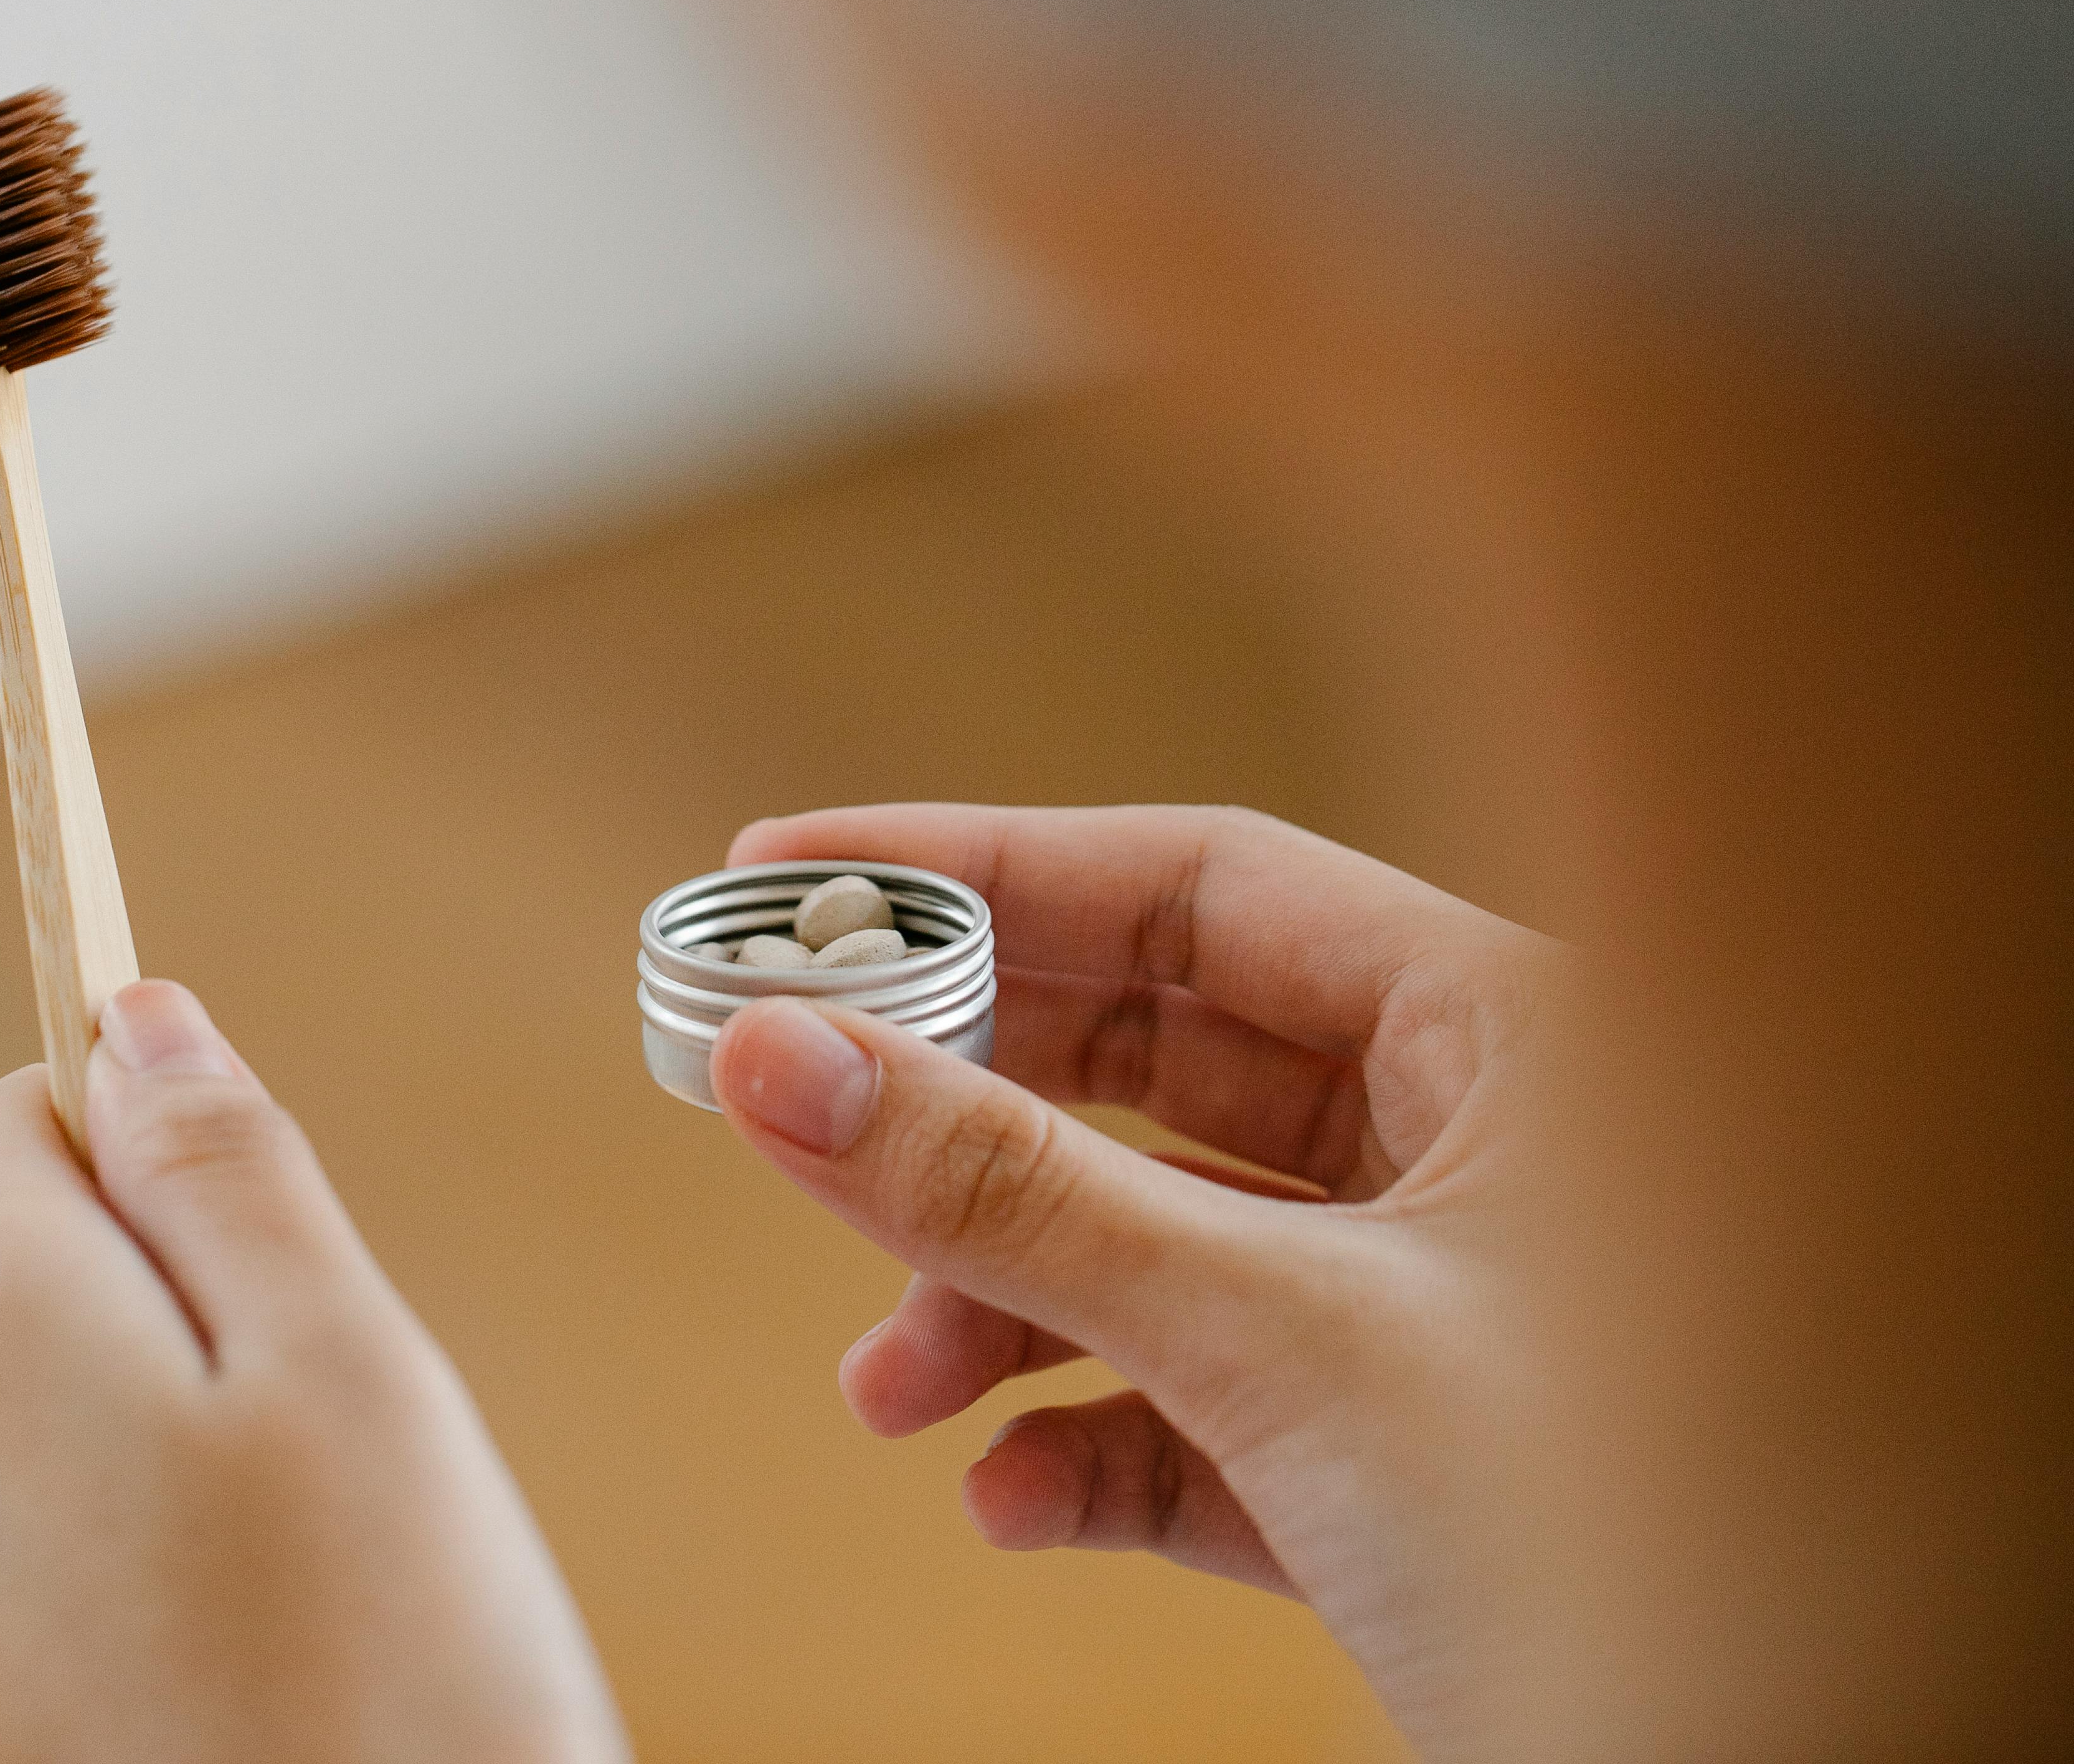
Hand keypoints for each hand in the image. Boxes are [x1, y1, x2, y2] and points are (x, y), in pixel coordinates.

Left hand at [0, 981, 625, 1763]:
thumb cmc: (392, 1691)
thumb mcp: (353, 1367)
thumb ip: (221, 1164)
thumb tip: (131, 1015)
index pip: (26, 1120)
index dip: (163, 1167)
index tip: (270, 1273)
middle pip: (5, 1290)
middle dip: (153, 1337)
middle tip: (311, 1478)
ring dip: (120, 1490)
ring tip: (271, 1616)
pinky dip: (78, 1623)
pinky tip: (198, 1707)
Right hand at [712, 806, 1561, 1752]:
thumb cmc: (1633, 1541)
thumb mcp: (1284, 1340)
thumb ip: (1019, 1198)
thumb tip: (779, 1060)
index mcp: (1520, 1041)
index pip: (1203, 887)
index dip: (984, 870)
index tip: (793, 878)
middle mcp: (1489, 1153)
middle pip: (1160, 1067)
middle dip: (969, 1116)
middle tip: (791, 1112)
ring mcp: (1452, 1315)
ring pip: (1172, 1250)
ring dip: (1008, 1313)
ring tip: (893, 1393)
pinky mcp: (1420, 1473)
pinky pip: (1217, 1415)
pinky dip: (1098, 1450)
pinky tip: (1017, 1500)